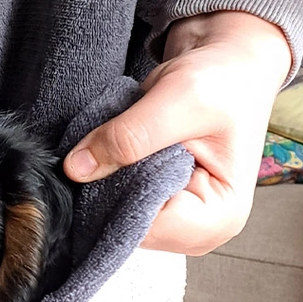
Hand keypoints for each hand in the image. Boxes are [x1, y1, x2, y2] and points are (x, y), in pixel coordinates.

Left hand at [62, 11, 291, 254]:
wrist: (228, 69)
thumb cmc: (221, 82)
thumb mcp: (178, 99)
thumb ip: (130, 136)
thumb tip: (75, 169)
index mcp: (220, 217)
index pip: (146, 228)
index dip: (113, 197)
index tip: (100, 158)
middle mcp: (198, 232)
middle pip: (128, 228)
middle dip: (105, 189)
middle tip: (103, 143)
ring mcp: (176, 223)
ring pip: (114, 216)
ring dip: (102, 181)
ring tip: (114, 144)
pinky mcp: (157, 207)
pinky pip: (114, 203)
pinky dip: (105, 178)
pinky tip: (112, 153)